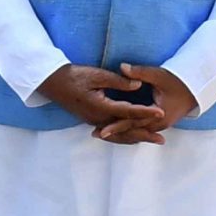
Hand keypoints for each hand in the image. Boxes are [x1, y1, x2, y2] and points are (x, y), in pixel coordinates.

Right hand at [35, 64, 166, 137]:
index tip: (161, 113)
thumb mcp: (97, 75)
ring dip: (135, 138)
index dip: (146, 112)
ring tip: (152, 141)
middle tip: (162, 140)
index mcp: (101, 107)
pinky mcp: (92, 120)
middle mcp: (98, 119)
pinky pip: (111, 133)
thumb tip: (138, 85)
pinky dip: (123, 137)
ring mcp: (94, 121)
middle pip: (125, 130)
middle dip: (144, 134)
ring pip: (118, 135)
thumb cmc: (74, 76)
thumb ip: (119, 82)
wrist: (53, 83)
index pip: (129, 112)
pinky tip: (132, 137)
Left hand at [94, 64, 197, 145]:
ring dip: (121, 133)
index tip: (101, 130)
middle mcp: (159, 124)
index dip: (116, 125)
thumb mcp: (160, 75)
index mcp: (158, 116)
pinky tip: (120, 129)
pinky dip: (130, 130)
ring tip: (102, 133)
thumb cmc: (180, 81)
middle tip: (95, 133)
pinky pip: (142, 130)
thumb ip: (140, 72)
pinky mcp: (160, 122)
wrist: (198, 88)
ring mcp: (160, 125)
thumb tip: (121, 67)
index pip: (133, 122)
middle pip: (133, 132)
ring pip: (137, 133)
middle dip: (115, 133)